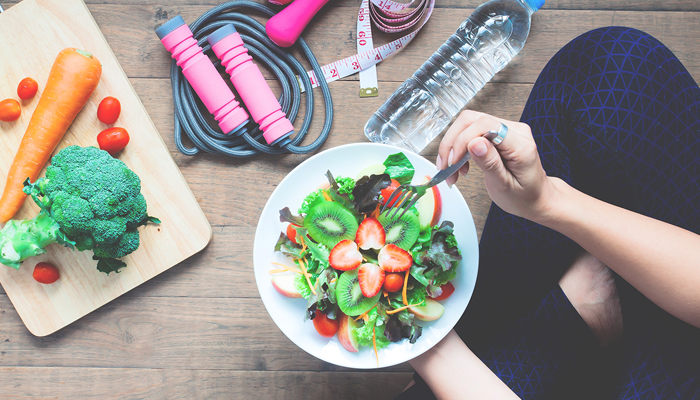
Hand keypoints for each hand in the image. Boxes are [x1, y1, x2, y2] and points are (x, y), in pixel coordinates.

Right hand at [437, 110, 558, 220]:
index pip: (485, 125)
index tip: (453, 162)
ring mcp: (507, 129)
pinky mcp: (498, 133)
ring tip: (451, 170)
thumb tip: (474, 143)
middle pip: (472, 120)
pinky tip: (459, 165)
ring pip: (468, 124)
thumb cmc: (524, 196)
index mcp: (521, 145)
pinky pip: (471, 131)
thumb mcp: (505, 186)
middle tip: (446, 167)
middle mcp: (515, 131)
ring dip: (453, 146)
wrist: (536, 198)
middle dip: (453, 142)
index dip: (463, 140)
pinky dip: (459, 147)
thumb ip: (490, 163)